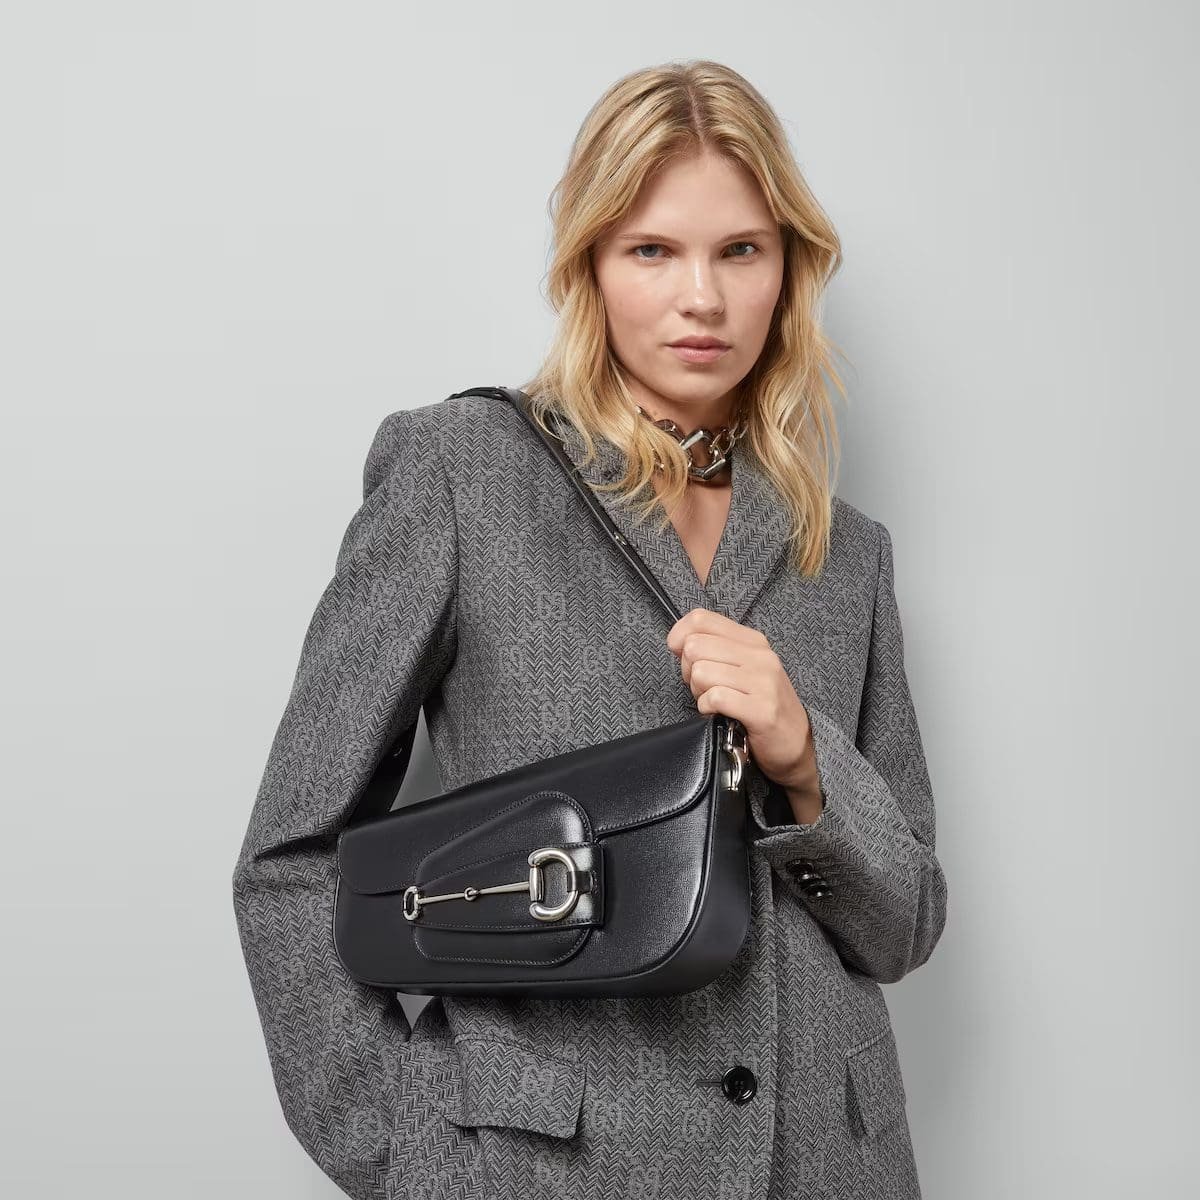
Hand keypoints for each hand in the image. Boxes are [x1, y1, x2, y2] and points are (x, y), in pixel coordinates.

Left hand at [666, 607, 823, 817]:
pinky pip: (715, 698)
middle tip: (705, 688)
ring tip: (716, 702)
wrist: (796, 743)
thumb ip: (713, 650)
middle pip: (695, 646)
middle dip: (689, 671)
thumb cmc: (760, 705)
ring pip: (701, 672)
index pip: (701, 619)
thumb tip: (677, 642)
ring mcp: (763, 681)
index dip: (679, 636)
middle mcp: (760, 656)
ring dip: (699, 693)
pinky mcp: (762, 709)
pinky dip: (707, 709)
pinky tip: (719, 714)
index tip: (681, 655)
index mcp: (753, 641)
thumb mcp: (741, 669)